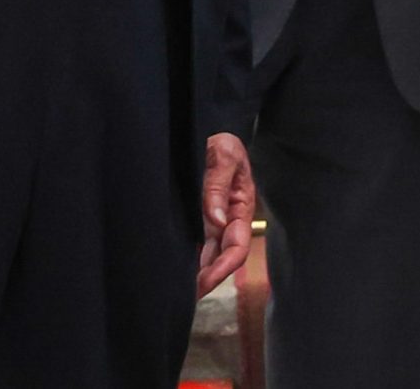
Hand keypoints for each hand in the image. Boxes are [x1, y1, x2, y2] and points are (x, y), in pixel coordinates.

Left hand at [196, 132, 256, 295]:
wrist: (205, 123)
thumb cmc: (220, 138)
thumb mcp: (223, 155)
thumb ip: (217, 185)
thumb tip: (216, 220)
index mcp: (240, 204)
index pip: (237, 245)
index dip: (223, 267)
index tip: (205, 281)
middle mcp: (229, 216)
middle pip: (224, 255)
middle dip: (209, 277)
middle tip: (188, 296)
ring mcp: (214, 217)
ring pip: (210, 253)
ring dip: (200, 272)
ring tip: (180, 291)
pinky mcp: (200, 214)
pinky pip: (199, 242)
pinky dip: (192, 259)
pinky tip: (178, 270)